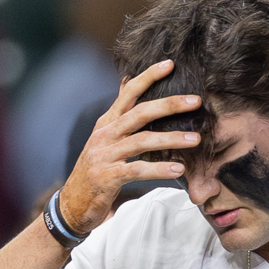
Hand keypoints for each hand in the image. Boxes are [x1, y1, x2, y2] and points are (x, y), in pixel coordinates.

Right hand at [57, 59, 202, 234]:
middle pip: (139, 113)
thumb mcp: (105, 138)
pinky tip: (178, 169)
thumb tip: (127, 80)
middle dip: (169, 105)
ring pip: (142, 141)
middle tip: (196, 101)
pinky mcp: (107, 177)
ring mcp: (105, 155)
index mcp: (106, 123)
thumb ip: (119, 113)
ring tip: (196, 140)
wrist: (73, 204)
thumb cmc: (96, 170)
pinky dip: (159, 169)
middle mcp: (105, 134)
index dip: (148, 77)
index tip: (170, 64)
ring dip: (172, 139)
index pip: (128, 93)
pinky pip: (138, 170)